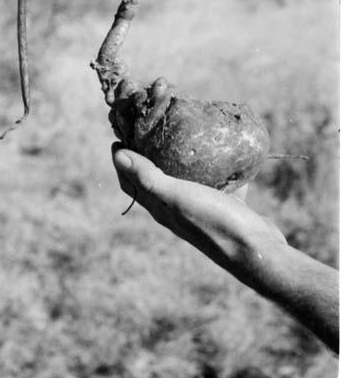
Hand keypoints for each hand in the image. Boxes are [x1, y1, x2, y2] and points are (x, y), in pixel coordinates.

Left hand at [112, 143, 285, 285]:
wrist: (258, 252)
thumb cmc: (214, 222)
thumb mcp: (177, 196)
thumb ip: (148, 178)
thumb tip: (118, 156)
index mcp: (160, 207)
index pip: (131, 182)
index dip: (122, 159)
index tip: (122, 133)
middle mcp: (176, 209)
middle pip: (154, 178)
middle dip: (149, 152)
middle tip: (151, 125)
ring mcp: (201, 208)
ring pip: (185, 179)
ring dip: (181, 158)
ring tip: (184, 131)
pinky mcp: (225, 206)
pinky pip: (216, 181)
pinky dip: (215, 165)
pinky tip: (221, 148)